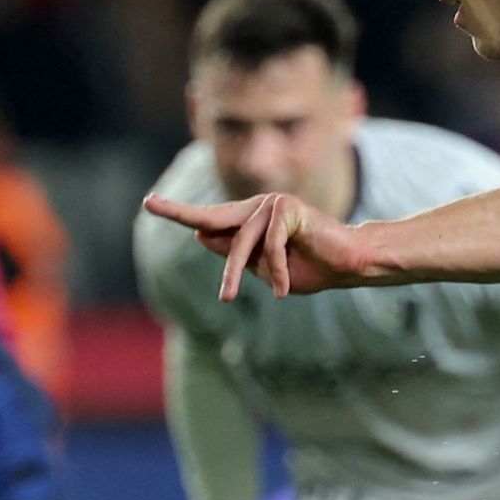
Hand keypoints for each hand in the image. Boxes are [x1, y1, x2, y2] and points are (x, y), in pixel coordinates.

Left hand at [142, 191, 373, 299]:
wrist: (349, 264)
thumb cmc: (311, 269)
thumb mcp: (264, 268)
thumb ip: (236, 253)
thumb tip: (200, 234)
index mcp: (251, 221)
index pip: (211, 219)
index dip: (179, 211)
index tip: (150, 202)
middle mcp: (258, 207)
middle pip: (212, 219)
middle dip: (180, 212)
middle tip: (150, 204)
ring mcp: (272, 204)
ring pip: (239, 243)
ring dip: (235, 274)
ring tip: (228, 297)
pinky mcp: (287, 208)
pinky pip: (269, 247)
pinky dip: (275, 272)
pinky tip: (283, 289)